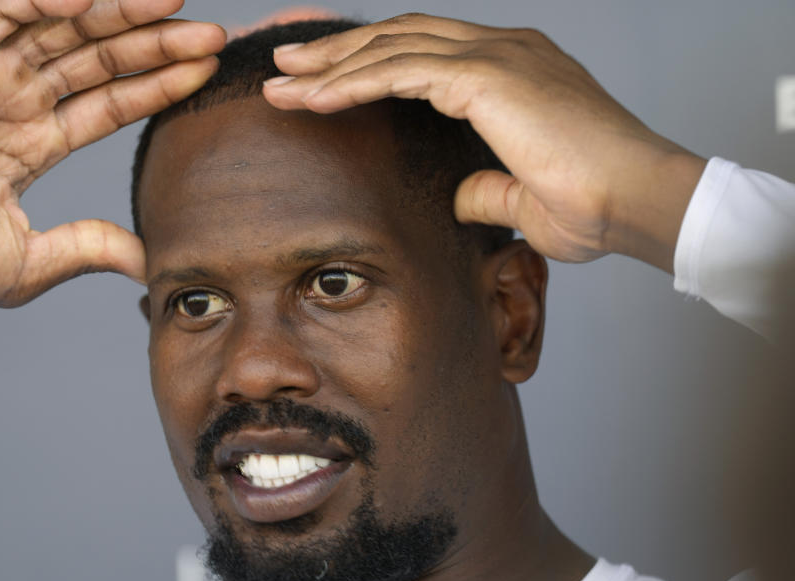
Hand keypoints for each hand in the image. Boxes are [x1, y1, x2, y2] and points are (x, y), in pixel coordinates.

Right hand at [0, 0, 224, 312]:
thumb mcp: (32, 262)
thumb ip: (90, 248)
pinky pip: (3, 12)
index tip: (207, 72)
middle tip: (211, 33)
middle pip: (102, 59)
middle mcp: (20, 102)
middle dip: (156, 43)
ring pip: (65, 28)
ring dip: (118, 12)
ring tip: (170, 0)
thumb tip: (151, 261)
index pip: (114, 103)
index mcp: (39, 142)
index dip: (159, 84)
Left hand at [263, 13, 704, 271]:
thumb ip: (488, 190)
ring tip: (279, 80)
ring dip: (330, 64)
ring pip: (392, 46)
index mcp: (511, 70)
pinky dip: (352, 83)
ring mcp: (495, 56)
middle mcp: (501, 50)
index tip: (323, 81)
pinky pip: (401, 71)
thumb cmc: (597, 204)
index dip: (370, 62)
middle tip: (285, 63)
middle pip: (399, 36)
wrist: (640, 202)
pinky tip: (313, 99)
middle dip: (337, 52)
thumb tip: (460, 195)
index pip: (423, 52)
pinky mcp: (488, 76)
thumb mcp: (525, 200)